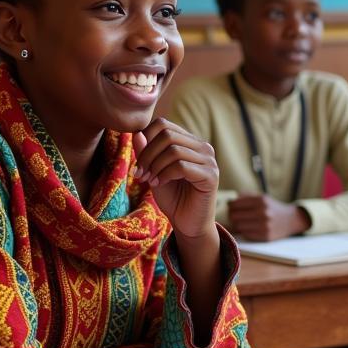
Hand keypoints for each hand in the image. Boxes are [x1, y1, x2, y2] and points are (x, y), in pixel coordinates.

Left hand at [133, 118, 218, 241]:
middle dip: (147, 155)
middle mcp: (202, 147)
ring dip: (155, 166)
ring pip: (174, 150)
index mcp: (189, 141)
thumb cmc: (173, 197)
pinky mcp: (211, 176)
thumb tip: (137, 133)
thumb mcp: (153, 171)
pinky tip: (159, 184)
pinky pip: (182, 166)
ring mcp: (209, 160)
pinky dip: (165, 175)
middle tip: (141, 174)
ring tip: (149, 181)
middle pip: (167, 135)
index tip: (138, 162)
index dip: (145, 139)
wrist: (188, 223)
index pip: (163, 124)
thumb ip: (146, 152)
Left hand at [227, 194, 309, 240]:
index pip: (235, 204)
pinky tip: (247, 227)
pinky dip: (243, 231)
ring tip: (239, 221)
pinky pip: (245, 234)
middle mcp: (263, 212)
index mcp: (261, 200)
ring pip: (238, 226)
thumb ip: (245, 196)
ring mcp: (264, 225)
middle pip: (234, 216)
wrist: (291, 220)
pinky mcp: (265, 236)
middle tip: (233, 215)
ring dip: (236, 224)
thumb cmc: (271, 207)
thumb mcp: (262, 197)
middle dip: (232, 215)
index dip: (230, 206)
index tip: (231, 206)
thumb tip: (229, 202)